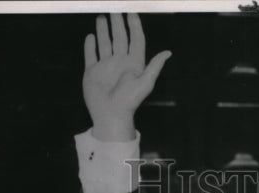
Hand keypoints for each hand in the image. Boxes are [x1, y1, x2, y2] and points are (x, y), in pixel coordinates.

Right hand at [83, 13, 170, 140]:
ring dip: (104, 31)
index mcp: (133, 64)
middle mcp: (120, 63)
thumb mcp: (145, 83)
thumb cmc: (129, 101)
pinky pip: (91, 56)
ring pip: (105, 44)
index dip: (134, 26)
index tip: (131, 12)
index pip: (135, 40)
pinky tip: (91, 36)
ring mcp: (105, 67)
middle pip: (119, 38)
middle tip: (114, 8)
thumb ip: (155, 66)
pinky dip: (90, 46)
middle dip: (117, 24)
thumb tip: (168, 52)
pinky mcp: (92, 72)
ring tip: (102, 17)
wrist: (111, 116)